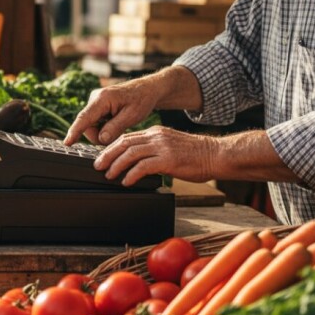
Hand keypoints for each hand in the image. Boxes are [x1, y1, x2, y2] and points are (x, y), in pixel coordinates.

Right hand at [64, 78, 160, 145]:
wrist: (147, 89)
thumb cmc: (142, 100)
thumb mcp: (132, 116)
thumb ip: (115, 128)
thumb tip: (100, 139)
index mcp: (103, 99)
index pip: (84, 118)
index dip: (74, 132)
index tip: (66, 143)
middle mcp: (95, 98)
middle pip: (88, 126)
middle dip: (100, 135)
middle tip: (118, 134)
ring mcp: (95, 102)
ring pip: (91, 126)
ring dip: (103, 132)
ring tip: (119, 125)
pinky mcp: (97, 106)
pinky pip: (95, 122)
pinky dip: (104, 127)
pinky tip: (116, 122)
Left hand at [94, 126, 217, 185]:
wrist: (216, 155)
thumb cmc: (196, 155)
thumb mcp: (171, 146)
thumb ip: (155, 149)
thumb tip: (138, 162)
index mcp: (156, 133)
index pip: (127, 137)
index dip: (112, 147)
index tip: (103, 157)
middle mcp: (156, 137)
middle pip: (124, 143)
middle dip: (108, 155)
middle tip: (98, 165)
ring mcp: (162, 147)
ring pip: (130, 154)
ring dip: (116, 165)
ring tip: (109, 175)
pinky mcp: (168, 160)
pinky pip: (143, 166)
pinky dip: (131, 174)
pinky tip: (127, 181)